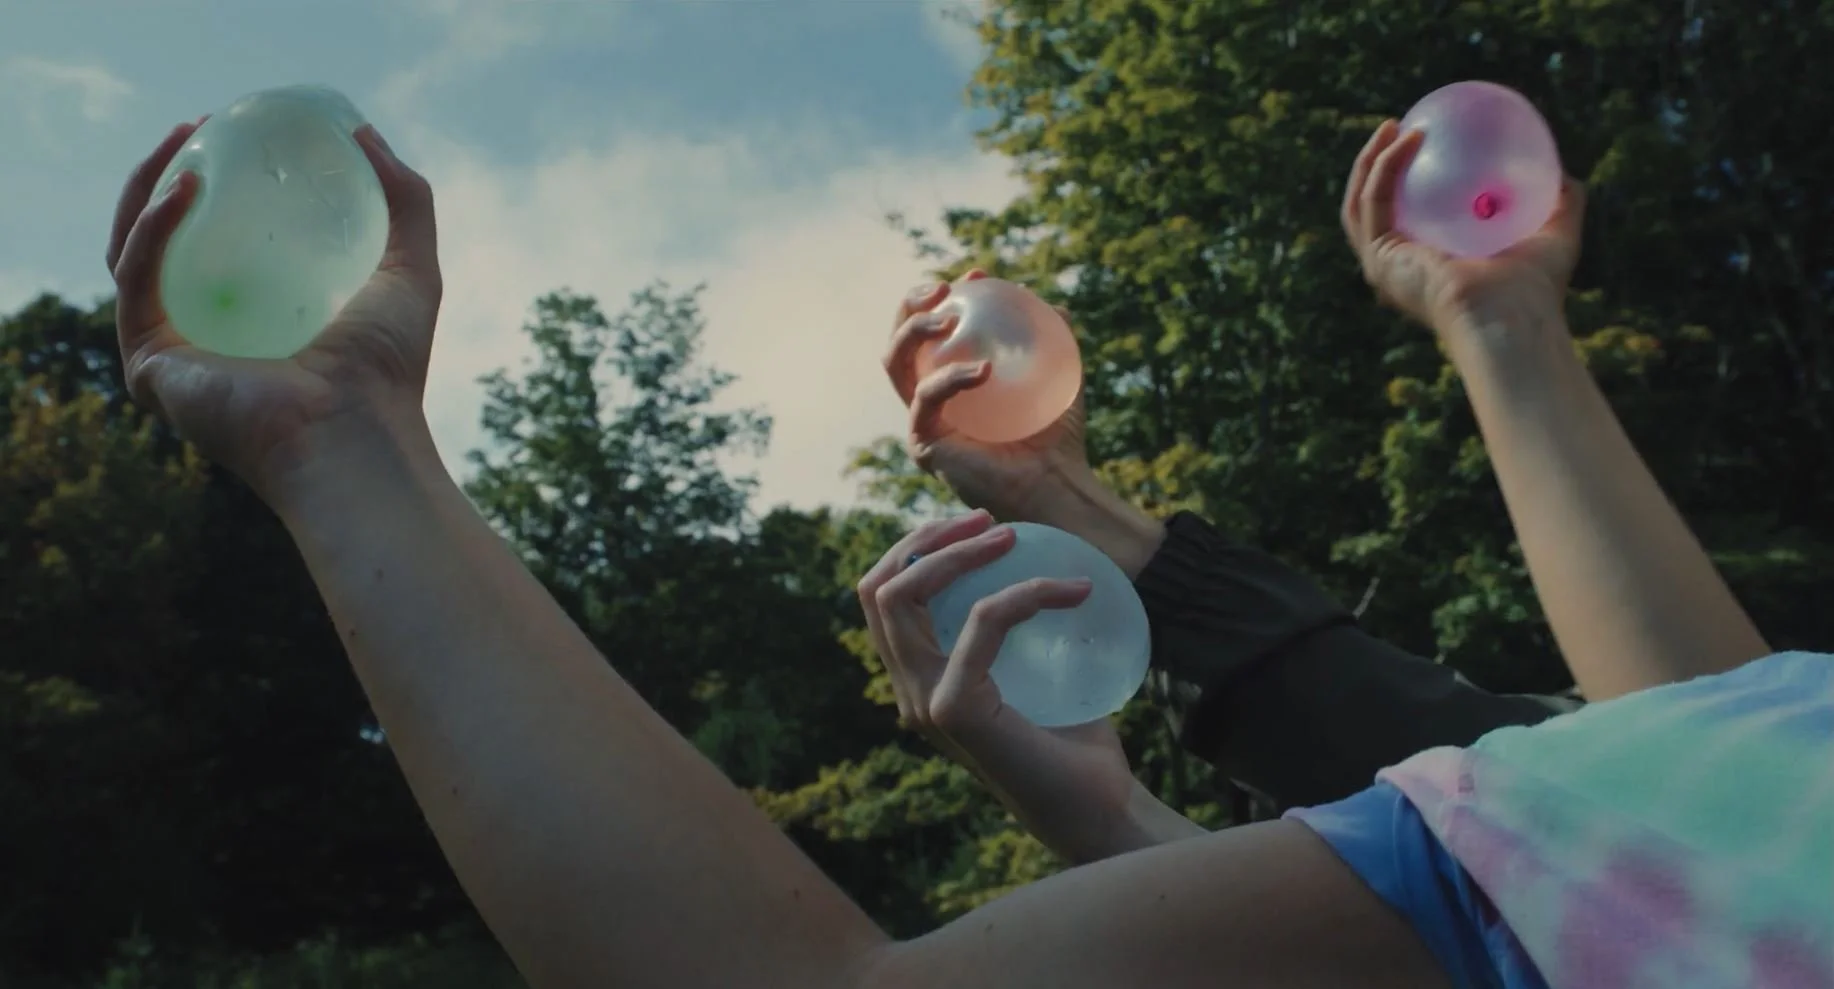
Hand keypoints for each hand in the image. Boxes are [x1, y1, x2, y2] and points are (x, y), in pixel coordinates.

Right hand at [107, 118, 441, 496]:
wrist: (357, 432)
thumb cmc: (388, 368)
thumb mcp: (412, 269)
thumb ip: (404, 202)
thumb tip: (364, 132)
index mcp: (258, 315)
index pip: (221, 239)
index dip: (217, 180)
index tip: (231, 129)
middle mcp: (209, 333)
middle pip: (165, 241)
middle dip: (166, 174)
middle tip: (195, 126)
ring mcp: (174, 349)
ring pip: (132, 253)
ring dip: (145, 188)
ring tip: (181, 140)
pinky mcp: (150, 362)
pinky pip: (136, 280)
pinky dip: (152, 229)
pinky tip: (183, 189)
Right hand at [855, 511, 1138, 861]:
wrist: (1103, 808)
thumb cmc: (1079, 743)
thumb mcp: (1038, 670)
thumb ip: (1020, 627)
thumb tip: (1041, 554)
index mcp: (920, 682)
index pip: (884, 598)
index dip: (921, 549)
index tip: (987, 528)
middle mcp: (910, 693)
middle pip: (877, 588)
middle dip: (926, 538)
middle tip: (992, 523)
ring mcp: (924, 703)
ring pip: (901, 594)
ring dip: (958, 552)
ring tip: (1011, 536)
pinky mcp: (952, 709)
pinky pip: (980, 619)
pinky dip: (1026, 592)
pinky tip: (1073, 591)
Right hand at [884, 272, 1091, 522]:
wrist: (1056, 486)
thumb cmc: (1058, 440)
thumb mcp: (1062, 378)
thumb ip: (1056, 342)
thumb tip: (1054, 305)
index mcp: (951, 384)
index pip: (936, 331)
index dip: (947, 295)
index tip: (979, 273)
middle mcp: (928, 401)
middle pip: (900, 341)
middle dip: (911, 304)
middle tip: (943, 286)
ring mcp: (920, 421)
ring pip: (895, 363)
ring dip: (912, 330)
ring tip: (946, 314)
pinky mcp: (923, 444)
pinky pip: (925, 398)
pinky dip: (951, 377)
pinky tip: (984, 369)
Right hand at [1343, 119, 1585, 340]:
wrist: (1510, 316)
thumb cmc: (1535, 289)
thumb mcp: (1556, 234)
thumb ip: (1560, 203)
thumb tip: (1564, 173)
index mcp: (1431, 268)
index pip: (1408, 222)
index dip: (1408, 184)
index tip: (1426, 144)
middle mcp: (1400, 269)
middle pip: (1371, 211)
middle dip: (1374, 168)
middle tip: (1399, 129)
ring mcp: (1384, 265)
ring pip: (1358, 204)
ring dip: (1369, 160)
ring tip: (1391, 126)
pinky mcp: (1379, 257)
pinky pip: (1374, 199)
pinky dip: (1387, 165)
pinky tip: (1410, 136)